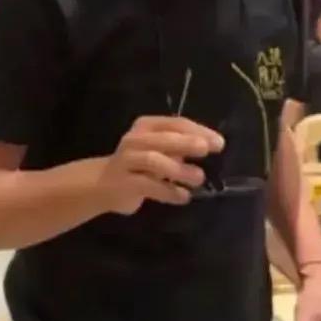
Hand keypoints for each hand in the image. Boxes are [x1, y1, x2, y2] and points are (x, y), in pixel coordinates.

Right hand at [97, 116, 223, 215]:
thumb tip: (211, 144)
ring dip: (178, 169)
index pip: (175, 123)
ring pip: (153, 160)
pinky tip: (184, 197)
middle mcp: (135, 140)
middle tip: (206, 150)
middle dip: (186, 143)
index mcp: (147, 126)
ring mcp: (127, 161)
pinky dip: (169, 191)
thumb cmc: (139, 163)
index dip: (198, 131)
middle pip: (163, 138)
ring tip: (198, 178)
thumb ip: (180, 146)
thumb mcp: (158, 149)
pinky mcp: (124, 183)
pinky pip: (148, 186)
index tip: (218, 143)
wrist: (102, 184)